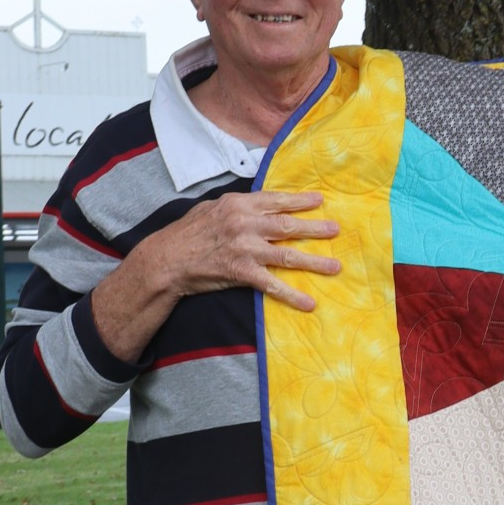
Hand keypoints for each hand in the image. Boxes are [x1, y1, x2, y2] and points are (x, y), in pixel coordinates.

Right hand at [89, 190, 341, 363]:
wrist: (167, 259)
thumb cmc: (187, 233)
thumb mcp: (211, 208)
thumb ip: (236, 206)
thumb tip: (257, 205)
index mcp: (239, 205)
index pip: (276, 200)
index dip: (300, 201)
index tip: (320, 200)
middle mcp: (245, 224)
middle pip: (288, 226)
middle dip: (315, 228)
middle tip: (336, 230)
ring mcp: (245, 249)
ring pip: (288, 255)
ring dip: (314, 262)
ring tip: (334, 266)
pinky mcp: (242, 273)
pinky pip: (273, 286)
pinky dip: (292, 296)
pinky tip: (309, 303)